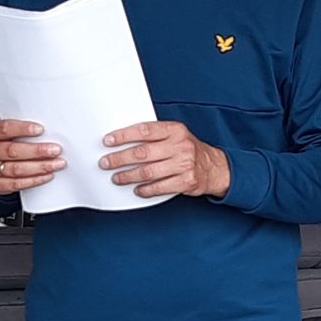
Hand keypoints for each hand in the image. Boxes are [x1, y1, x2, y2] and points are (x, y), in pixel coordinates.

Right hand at [0, 118, 63, 195]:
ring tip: (56, 164)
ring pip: (15, 169)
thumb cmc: (4, 144)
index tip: (40, 130)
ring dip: (39, 167)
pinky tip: (47, 176)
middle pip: (12, 151)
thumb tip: (49, 134)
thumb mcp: (8, 134)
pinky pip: (16, 184)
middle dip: (37, 151)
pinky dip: (34, 180)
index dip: (23, 129)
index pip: (4, 129)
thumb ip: (22, 133)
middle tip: (55, 150)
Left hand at [100, 121, 229, 199]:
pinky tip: (136, 189)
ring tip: (116, 177)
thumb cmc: (189, 150)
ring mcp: (184, 165)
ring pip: (148, 172)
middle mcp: (180, 146)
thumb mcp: (176, 135)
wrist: (215, 168)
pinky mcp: (186, 182)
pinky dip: (145, 190)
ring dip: (128, 176)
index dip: (123, 136)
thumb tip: (124, 140)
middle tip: (105, 162)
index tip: (108, 141)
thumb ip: (155, 135)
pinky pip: (159, 187)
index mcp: (175, 130)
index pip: (144, 131)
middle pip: (142, 153)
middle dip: (119, 159)